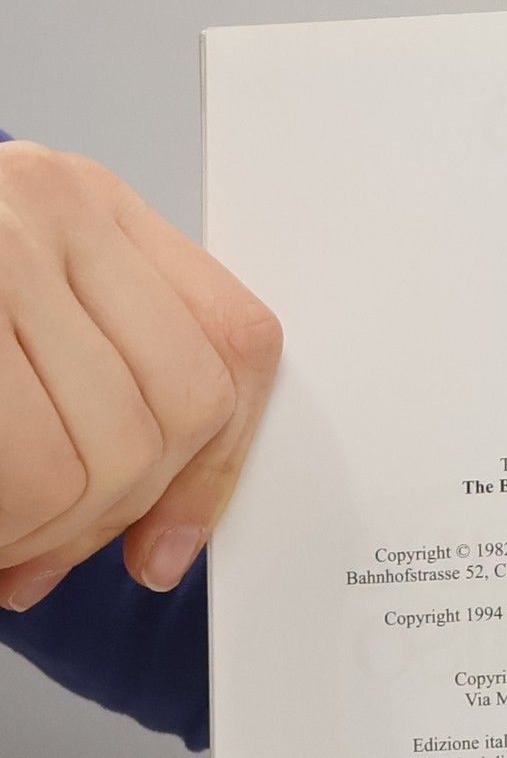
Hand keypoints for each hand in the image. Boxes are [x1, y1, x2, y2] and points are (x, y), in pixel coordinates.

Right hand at [0, 141, 280, 609]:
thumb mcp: (20, 319)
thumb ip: (104, 386)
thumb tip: (165, 544)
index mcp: (86, 204)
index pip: (232, 347)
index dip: (211, 474)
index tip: (160, 551)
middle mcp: (37, 204)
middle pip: (169, 419)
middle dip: (105, 519)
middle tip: (37, 552)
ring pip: (95, 458)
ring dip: (44, 534)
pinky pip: (27, 470)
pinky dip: (8, 528)